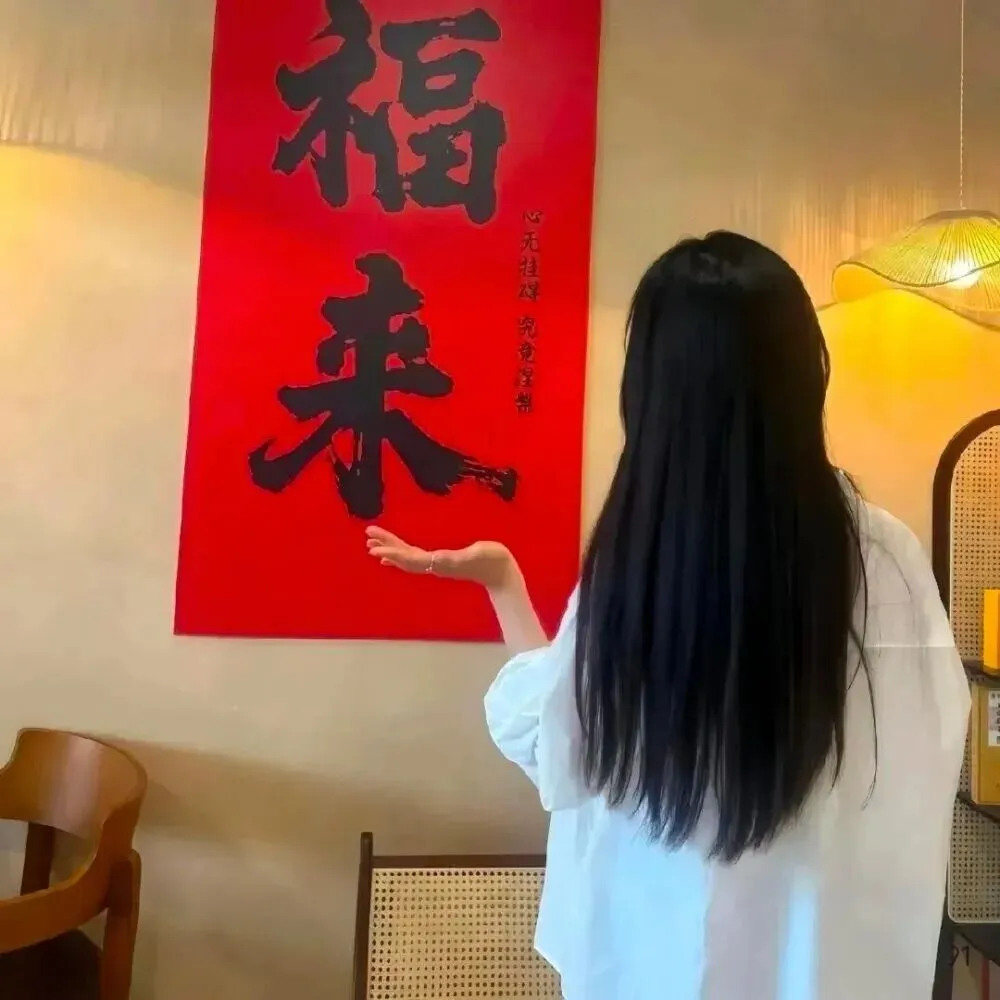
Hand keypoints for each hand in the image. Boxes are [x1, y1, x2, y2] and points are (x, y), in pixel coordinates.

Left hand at [365, 527, 513, 588]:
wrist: (502, 573)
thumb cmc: (493, 560)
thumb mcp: (478, 554)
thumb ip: (458, 557)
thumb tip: (438, 558)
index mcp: (442, 562)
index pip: (413, 559)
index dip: (395, 553)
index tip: (377, 549)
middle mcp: (436, 565)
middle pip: (405, 558)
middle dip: (387, 546)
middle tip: (368, 536)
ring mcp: (437, 564)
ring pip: (408, 557)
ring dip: (391, 550)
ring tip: (372, 544)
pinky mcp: (441, 561)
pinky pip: (414, 558)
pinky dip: (400, 555)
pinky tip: (389, 556)